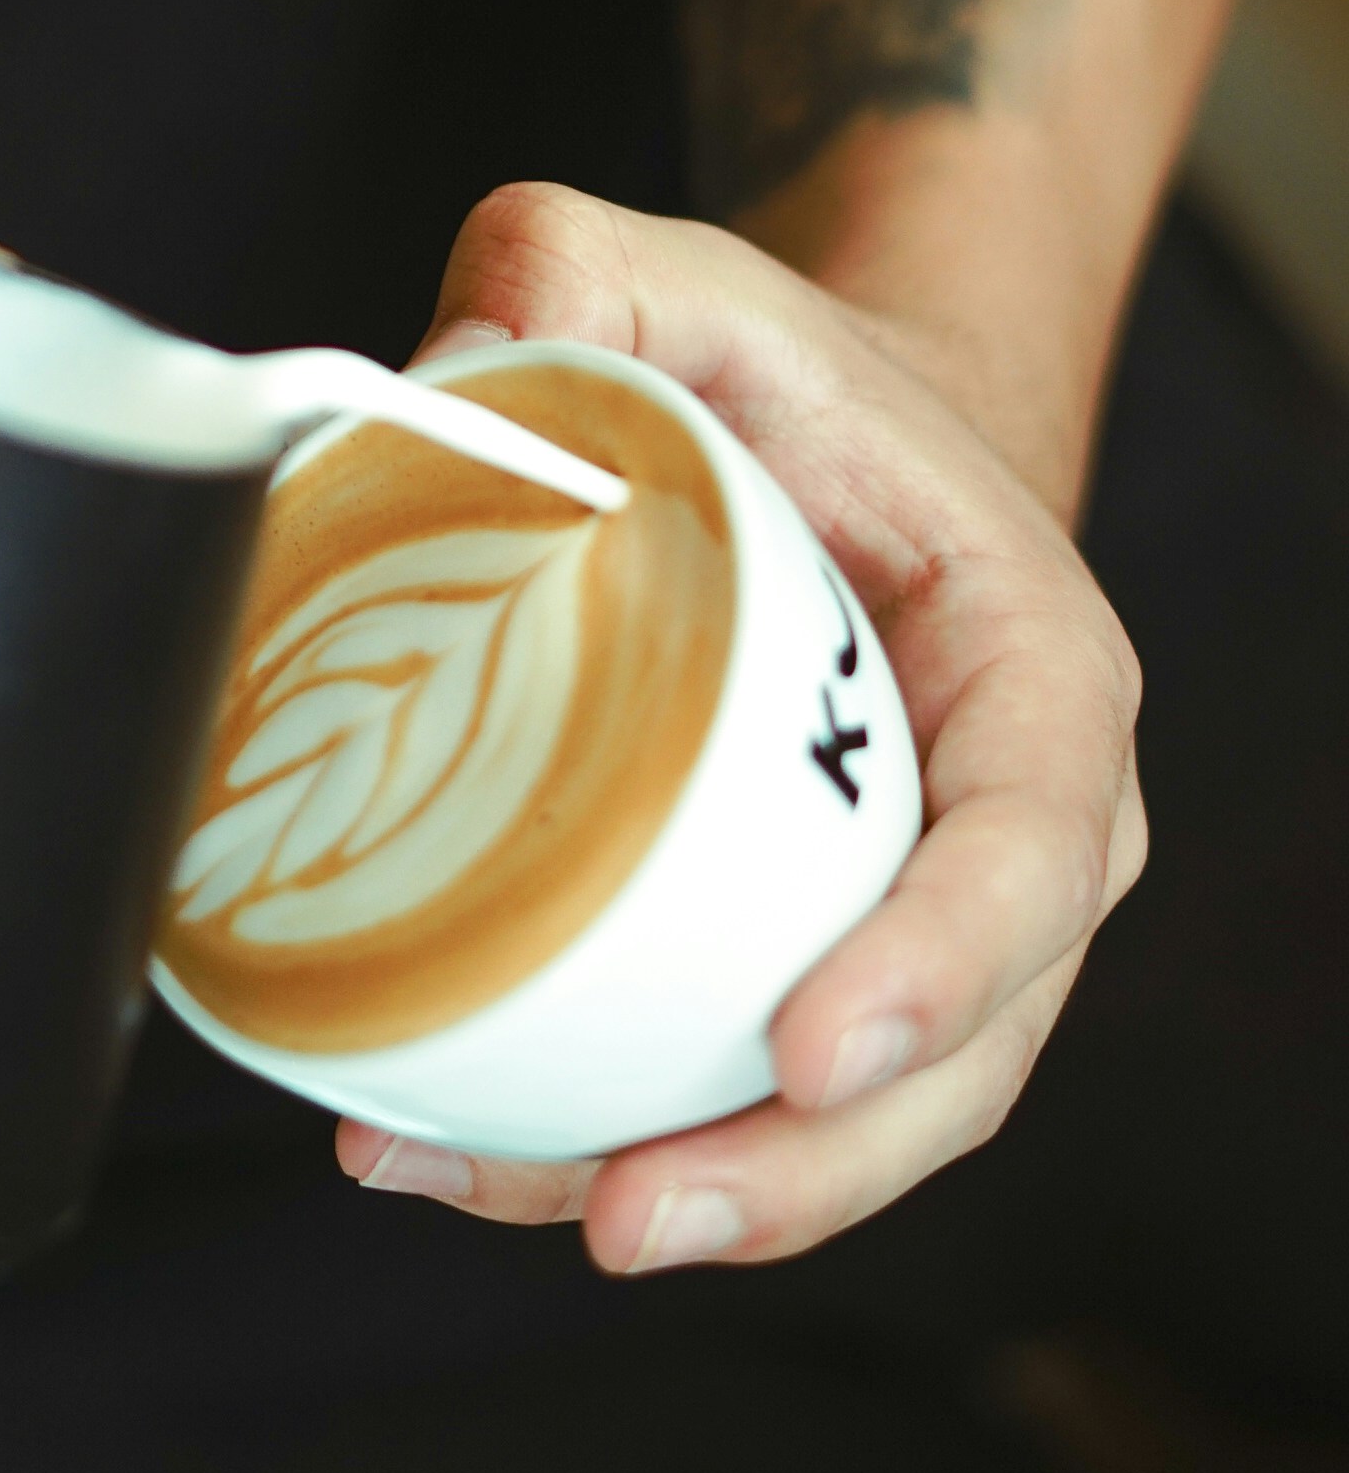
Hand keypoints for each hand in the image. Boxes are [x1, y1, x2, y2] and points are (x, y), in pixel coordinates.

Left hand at [334, 181, 1144, 1271]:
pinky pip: (735, 1096)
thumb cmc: (777, 379)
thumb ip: (570, 261)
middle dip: (807, 1170)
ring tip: (484, 1194)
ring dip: (686, 1195)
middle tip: (632, 1211)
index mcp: (1035, 674)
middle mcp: (1005, 833)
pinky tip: (436, 1149)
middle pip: (957, 1057)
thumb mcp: (685, 277)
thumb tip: (447, 366)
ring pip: (846, 1126)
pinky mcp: (791, 971)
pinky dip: (602, 1146)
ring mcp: (905, 926)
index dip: (943, 964)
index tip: (817, 1048)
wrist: (813, 450)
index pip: (1034, 846)